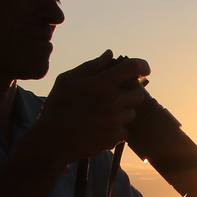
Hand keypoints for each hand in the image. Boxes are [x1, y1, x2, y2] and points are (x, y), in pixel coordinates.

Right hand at [32, 50, 148, 160]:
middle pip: (138, 94)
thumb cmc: (57, 107)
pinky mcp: (114, 138)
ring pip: (131, 113)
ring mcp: (114, 121)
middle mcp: (112, 101)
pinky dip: (116, 130)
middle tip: (115, 97)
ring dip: (122, 113)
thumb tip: (110, 55)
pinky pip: (125, 131)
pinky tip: (100, 129)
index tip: (145, 69)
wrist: (51, 141)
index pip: (132, 68)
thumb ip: (91, 66)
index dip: (142, 65)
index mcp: (101, 83)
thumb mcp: (67, 81)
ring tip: (102, 116)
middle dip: (129, 93)